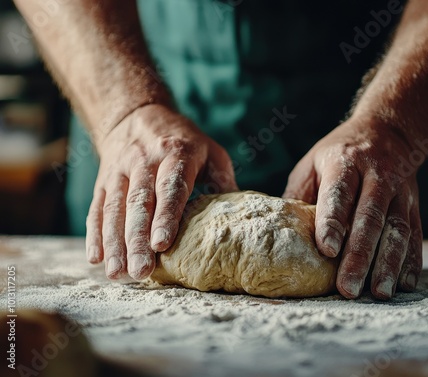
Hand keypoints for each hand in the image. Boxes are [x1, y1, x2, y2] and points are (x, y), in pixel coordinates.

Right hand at [85, 104, 237, 279]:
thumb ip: (223, 181)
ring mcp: (119, 171)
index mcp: (175, 153)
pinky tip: (96, 258)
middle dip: (137, 240)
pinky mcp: (103, 181)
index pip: (170, 188)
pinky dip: (95, 234)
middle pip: (138, 203)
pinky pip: (96, 208)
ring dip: (114, 243)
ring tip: (117, 273)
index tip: (162, 245)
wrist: (137, 116)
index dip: (166, 217)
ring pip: (114, 209)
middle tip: (140, 272)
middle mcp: (143, 161)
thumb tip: (238, 219)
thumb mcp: (210, 151)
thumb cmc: (183, 141)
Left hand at [283, 117, 422, 298]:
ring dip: (389, 263)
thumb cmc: (339, 153)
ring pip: (397, 229)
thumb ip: (300, 197)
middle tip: (347, 287)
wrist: (389, 130)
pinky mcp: (414, 204)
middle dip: (359, 254)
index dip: (333, 222)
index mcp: (345, 162)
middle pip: (370, 217)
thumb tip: (281, 236)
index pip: (338, 194)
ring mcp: (400, 191)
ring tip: (378, 292)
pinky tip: (405, 284)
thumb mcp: (313, 163)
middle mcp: (377, 175)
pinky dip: (412, 261)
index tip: (327, 250)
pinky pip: (416, 234)